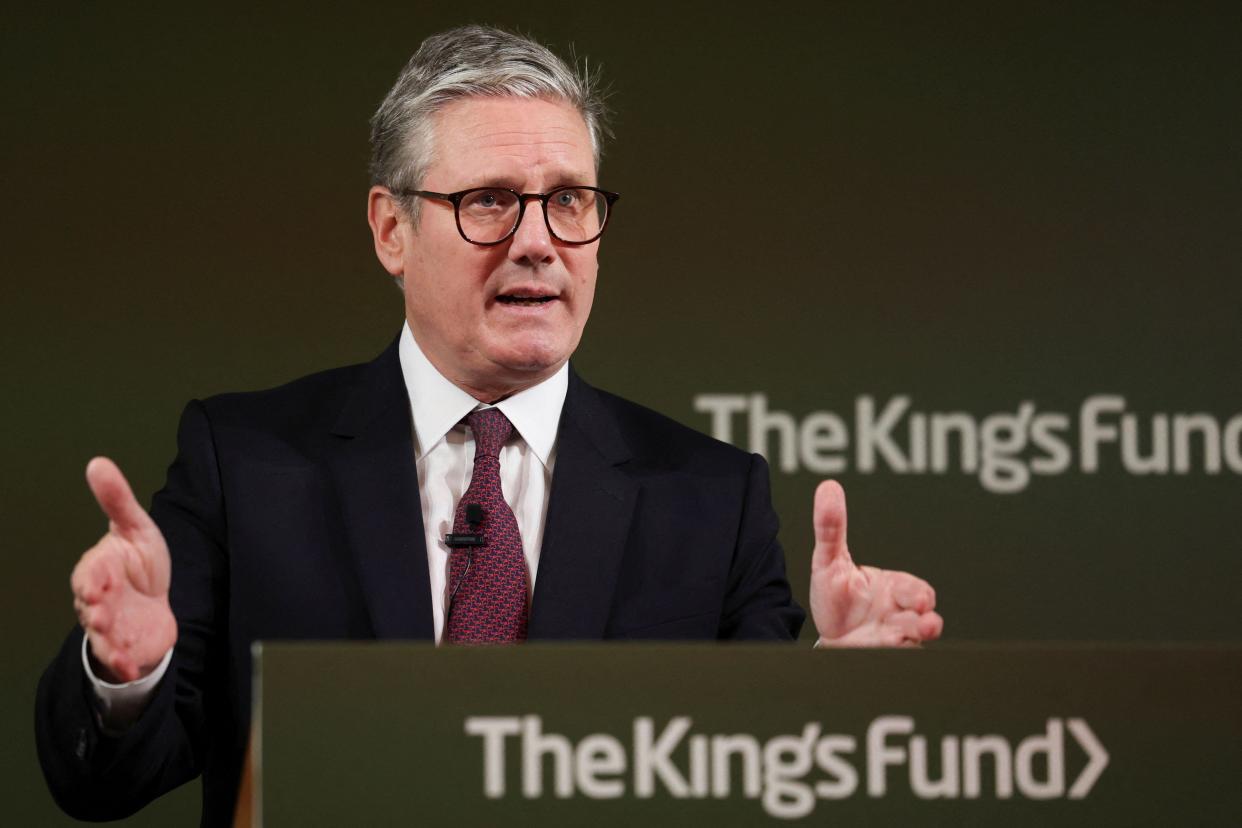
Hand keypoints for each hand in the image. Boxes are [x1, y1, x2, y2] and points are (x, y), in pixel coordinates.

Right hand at [71, 457, 176, 681]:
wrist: (154, 604)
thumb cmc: (141, 563)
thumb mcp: (136, 528)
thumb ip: (117, 500)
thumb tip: (97, 462)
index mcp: (99, 569)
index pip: (89, 573)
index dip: (92, 579)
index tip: (95, 583)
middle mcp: (98, 600)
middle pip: (91, 607)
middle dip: (96, 610)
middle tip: (102, 612)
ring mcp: (109, 625)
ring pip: (100, 635)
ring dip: (106, 639)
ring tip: (114, 643)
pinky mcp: (124, 646)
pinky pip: (118, 657)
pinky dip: (122, 662)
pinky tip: (130, 665)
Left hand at [809, 480, 942, 646]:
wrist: (826, 634)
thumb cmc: (835, 596)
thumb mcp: (828, 560)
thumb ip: (830, 527)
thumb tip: (827, 487)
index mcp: (893, 589)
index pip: (916, 590)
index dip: (919, 596)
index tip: (920, 600)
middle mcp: (898, 614)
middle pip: (923, 619)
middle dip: (926, 622)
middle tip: (926, 622)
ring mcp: (893, 638)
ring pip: (913, 641)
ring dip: (916, 639)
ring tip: (919, 636)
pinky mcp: (882, 656)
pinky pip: (897, 656)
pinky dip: (897, 653)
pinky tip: (890, 650)